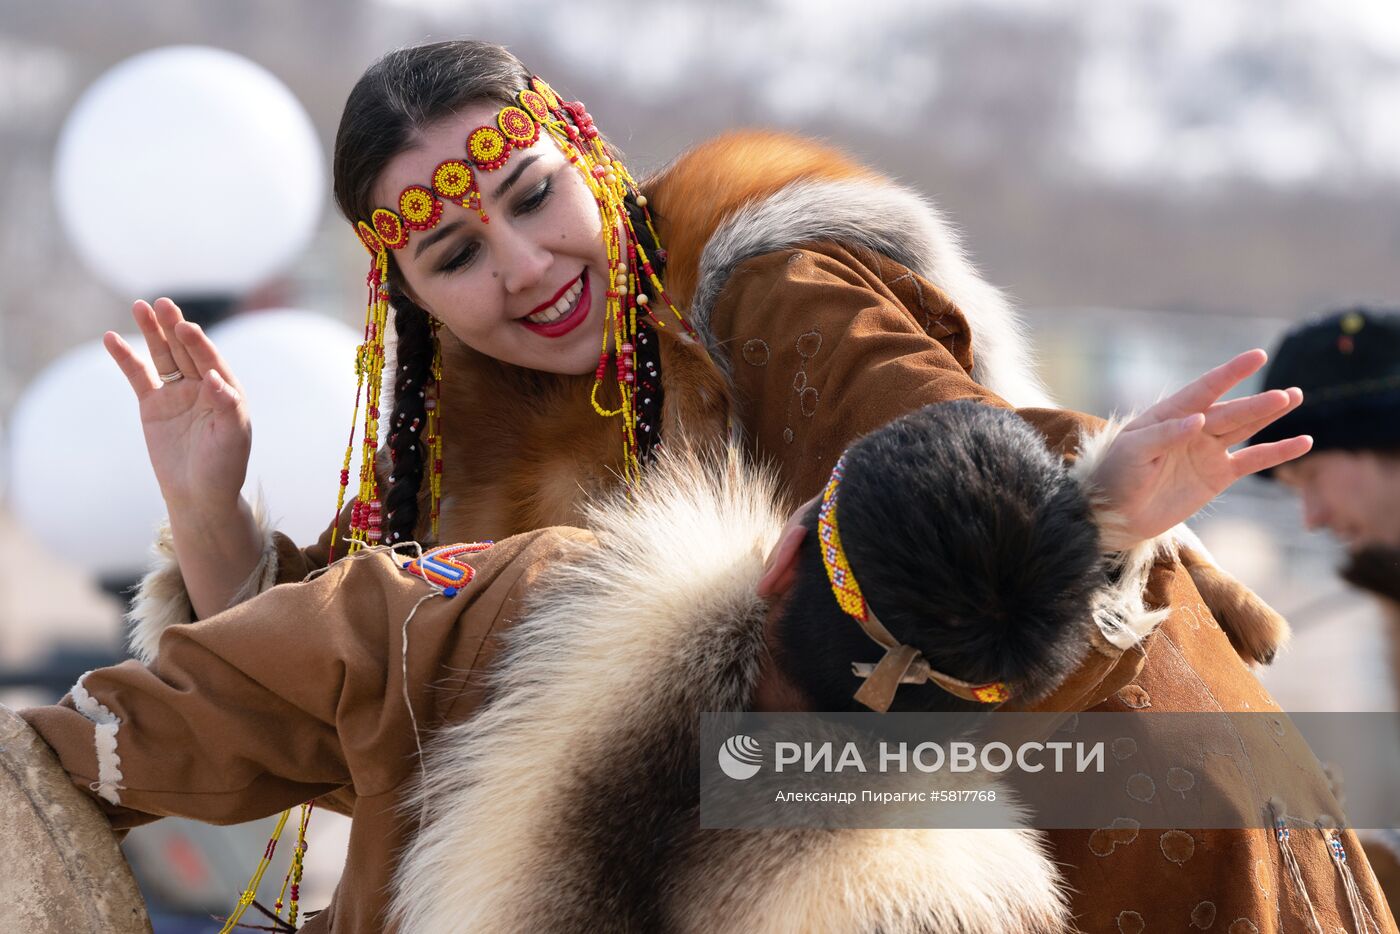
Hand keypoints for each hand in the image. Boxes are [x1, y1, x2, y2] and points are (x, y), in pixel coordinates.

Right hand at [105, 298, 251, 517]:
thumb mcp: (233, 437)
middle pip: (185, 350)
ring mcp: (176, 392)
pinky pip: (139, 376)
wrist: (199, 494)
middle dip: (174, 327)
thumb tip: (216, 379)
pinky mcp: (153, 404)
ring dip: (151, 332)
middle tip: (163, 304)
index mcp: (226, 389)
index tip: (186, 328)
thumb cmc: (224, 466)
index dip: (198, 343)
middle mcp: (202, 385)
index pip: (210, 359)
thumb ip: (227, 406)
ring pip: (163, 356)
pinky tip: (111, 338)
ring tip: (140, 306)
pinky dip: (126, 358)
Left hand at [1090, 349, 1310, 548]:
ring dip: (1269, 414)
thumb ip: (1165, 435)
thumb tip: (1198, 419)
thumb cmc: (1115, 476)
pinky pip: (1253, 460)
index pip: (1204, 390)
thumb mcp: (1133, 452)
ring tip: (1295, 397)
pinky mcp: (1218, 476)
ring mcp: (1207, 451)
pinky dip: (1277, 452)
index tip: (1257, 357)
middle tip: (1286, 395)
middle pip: (1230, 412)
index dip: (1230, 373)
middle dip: (1257, 404)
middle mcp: (1193, 428)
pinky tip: (1303, 442)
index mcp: (1169, 415)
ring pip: (1245, 428)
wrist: (1115, 515)